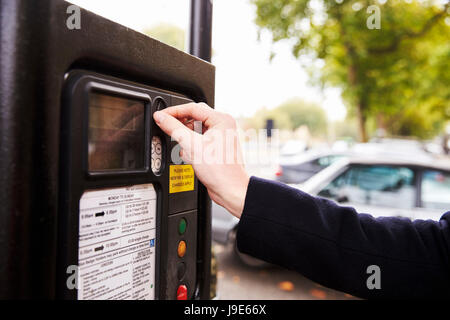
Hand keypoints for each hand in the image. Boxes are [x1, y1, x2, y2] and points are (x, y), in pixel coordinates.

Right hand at [153, 102, 248, 217]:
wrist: (230, 189)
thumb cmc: (221, 170)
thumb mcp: (192, 146)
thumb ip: (174, 129)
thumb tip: (161, 118)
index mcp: (221, 119)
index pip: (192, 108)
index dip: (174, 111)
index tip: (161, 116)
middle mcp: (222, 125)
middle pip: (194, 116)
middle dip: (180, 123)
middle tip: (166, 125)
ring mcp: (220, 136)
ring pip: (195, 129)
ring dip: (185, 136)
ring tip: (179, 143)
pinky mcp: (216, 146)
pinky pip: (198, 140)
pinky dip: (190, 145)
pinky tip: (188, 154)